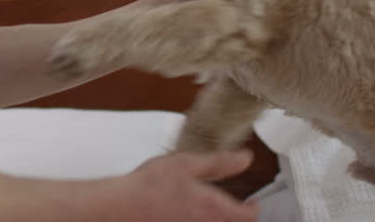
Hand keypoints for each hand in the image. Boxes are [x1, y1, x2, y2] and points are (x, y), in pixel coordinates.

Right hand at [98, 150, 257, 221]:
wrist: (121, 207)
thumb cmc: (150, 187)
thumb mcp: (187, 164)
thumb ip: (219, 162)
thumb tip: (245, 158)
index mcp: (214, 209)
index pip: (248, 216)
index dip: (253, 208)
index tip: (252, 203)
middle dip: (234, 217)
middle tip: (232, 207)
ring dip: (215, 219)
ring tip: (205, 208)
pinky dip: (196, 220)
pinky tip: (184, 213)